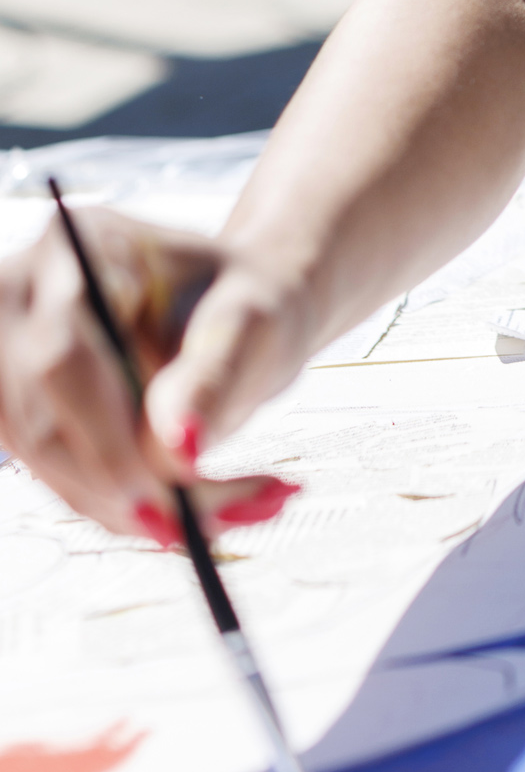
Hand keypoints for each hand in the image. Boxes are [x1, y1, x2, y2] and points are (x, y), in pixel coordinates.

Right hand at [0, 207, 309, 542]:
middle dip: (122, 487)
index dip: (103, 434)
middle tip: (205, 526)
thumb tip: (181, 448)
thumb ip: (215, 372)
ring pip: (44, 461)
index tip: (168, 489)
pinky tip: (191, 514)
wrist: (239, 312)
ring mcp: (11, 356)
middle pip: (39, 420)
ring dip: (128, 508)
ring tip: (228, 511)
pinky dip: (124, 507)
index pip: (63, 355)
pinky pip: (59, 477)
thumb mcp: (254, 317)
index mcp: (83, 245)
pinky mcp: (19, 409)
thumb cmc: (246, 301)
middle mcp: (27, 296)